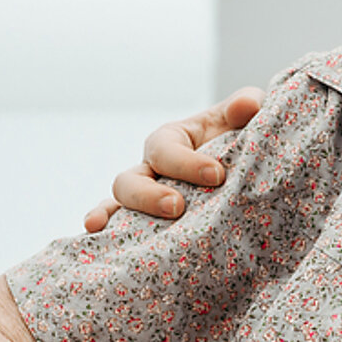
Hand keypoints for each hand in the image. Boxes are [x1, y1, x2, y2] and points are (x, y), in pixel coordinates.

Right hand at [83, 88, 265, 228]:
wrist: (245, 169)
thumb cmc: (239, 138)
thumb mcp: (242, 119)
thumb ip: (245, 106)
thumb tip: (247, 107)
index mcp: (172, 140)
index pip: (166, 149)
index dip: (187, 163)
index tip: (217, 175)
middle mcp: (151, 169)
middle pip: (131, 180)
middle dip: (149, 195)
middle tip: (177, 207)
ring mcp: (145, 197)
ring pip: (119, 204)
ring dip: (118, 216)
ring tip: (126, 232)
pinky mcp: (147, 223)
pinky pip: (117, 228)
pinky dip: (103, 229)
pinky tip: (94, 235)